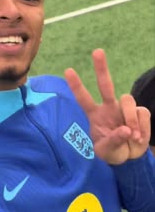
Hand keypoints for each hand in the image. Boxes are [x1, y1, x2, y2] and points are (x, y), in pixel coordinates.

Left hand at [64, 49, 150, 163]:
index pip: (84, 99)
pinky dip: (143, 127)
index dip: (76, 86)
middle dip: (101, 68)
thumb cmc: (112, 152)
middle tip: (97, 51)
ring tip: (133, 136)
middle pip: (105, 85)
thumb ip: (113, 142)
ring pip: (128, 100)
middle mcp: (109, 108)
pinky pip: (142, 113)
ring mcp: (124, 109)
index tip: (68, 70)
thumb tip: (126, 130)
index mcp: (95, 115)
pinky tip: (139, 138)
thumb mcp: (106, 152)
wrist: (129, 159)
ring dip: (131, 119)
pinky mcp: (139, 112)